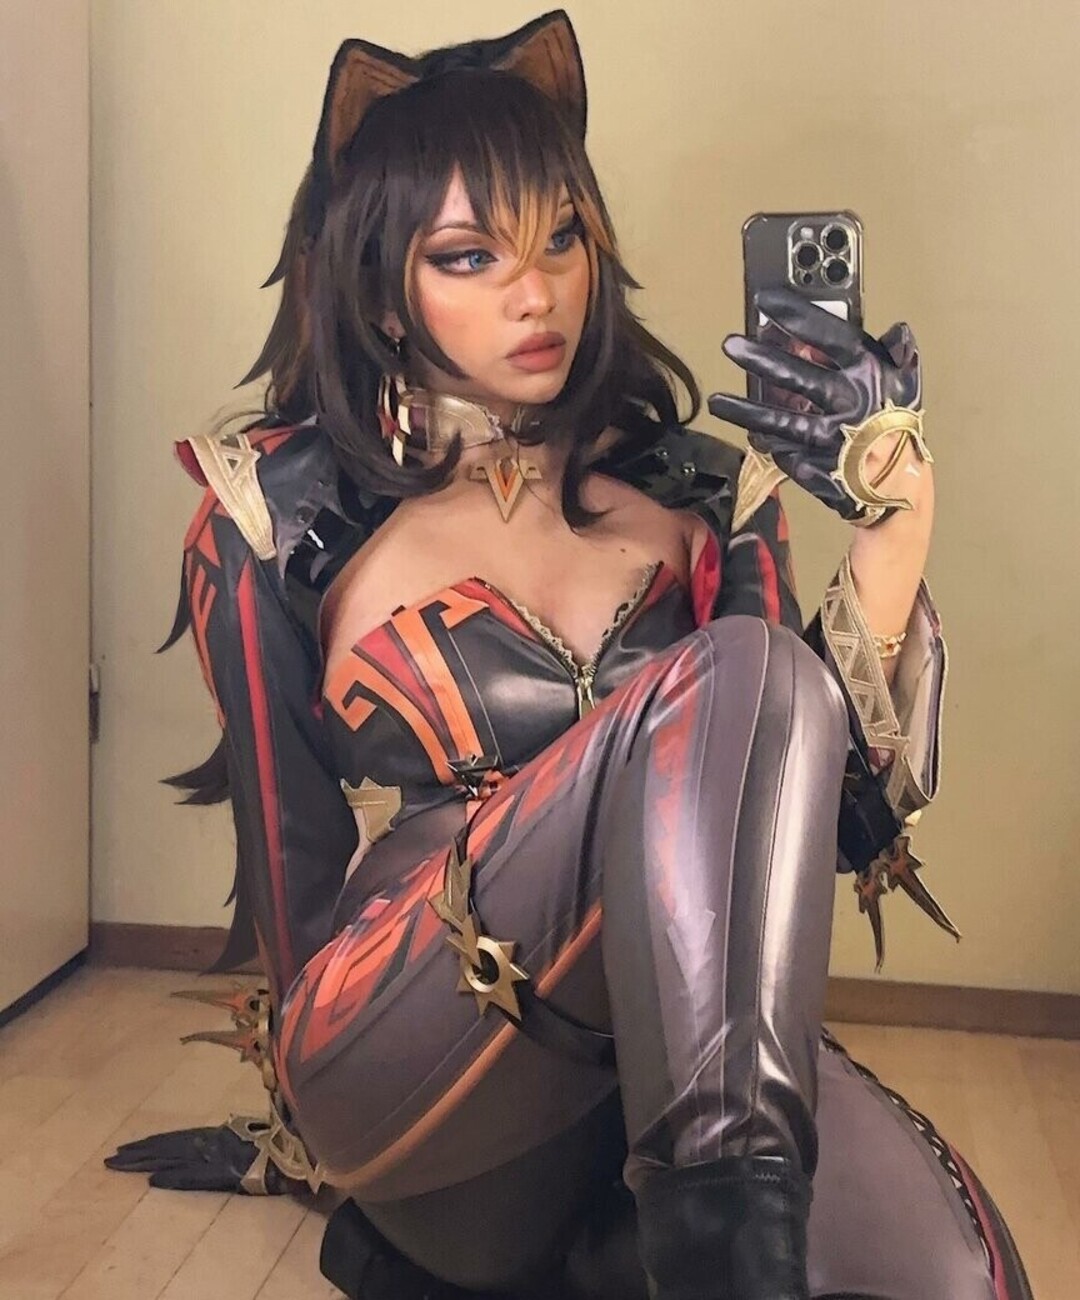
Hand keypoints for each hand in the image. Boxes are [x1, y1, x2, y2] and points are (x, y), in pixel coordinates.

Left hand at [103, 1120, 292, 1193]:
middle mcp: (208, 1142)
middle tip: (109, 1160)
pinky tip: (152, 1181)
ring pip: (172, 1158)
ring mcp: (213, 1157)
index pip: (173, 1139)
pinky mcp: (221, 1174)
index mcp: (213, 1133)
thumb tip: (223, 1128)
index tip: (126, 1147)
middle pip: (165, 1147)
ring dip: (144, 1163)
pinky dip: (173, 1178)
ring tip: (119, 1165)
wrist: (293, 1151)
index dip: (149, 1143)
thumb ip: (232, 1131)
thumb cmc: (275, 1137)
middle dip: (136, 1153)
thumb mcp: (248, 1130)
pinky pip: (193, 1177)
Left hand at [707, 288, 922, 521]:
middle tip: (730, 345)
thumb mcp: (908, 382)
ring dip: (746, 410)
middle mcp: (848, 403)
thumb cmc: (900, 425)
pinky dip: (767, 444)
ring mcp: (829, 438)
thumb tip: (897, 331)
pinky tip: (749, 434)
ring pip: (781, 421)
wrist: (899, 482)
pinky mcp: (816, 466)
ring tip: (716, 401)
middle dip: (761, 359)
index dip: (797, 315)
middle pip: (796, 376)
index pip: (829, 336)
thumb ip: (899, 353)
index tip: (766, 300)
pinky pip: (784, 453)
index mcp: (869, 374)